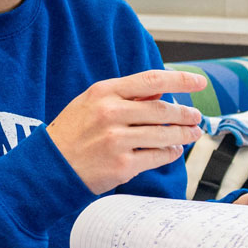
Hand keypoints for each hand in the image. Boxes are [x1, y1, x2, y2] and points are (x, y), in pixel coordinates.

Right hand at [47, 69, 208, 193]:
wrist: (48, 167)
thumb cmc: (71, 134)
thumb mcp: (90, 104)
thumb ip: (125, 96)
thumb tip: (160, 91)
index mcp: (104, 92)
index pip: (152, 80)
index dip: (180, 80)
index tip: (199, 82)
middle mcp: (111, 113)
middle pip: (163, 110)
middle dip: (185, 114)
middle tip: (197, 116)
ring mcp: (116, 140)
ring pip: (164, 135)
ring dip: (183, 135)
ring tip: (192, 134)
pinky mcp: (121, 165)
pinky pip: (156, 156)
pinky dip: (170, 153)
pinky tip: (174, 151)